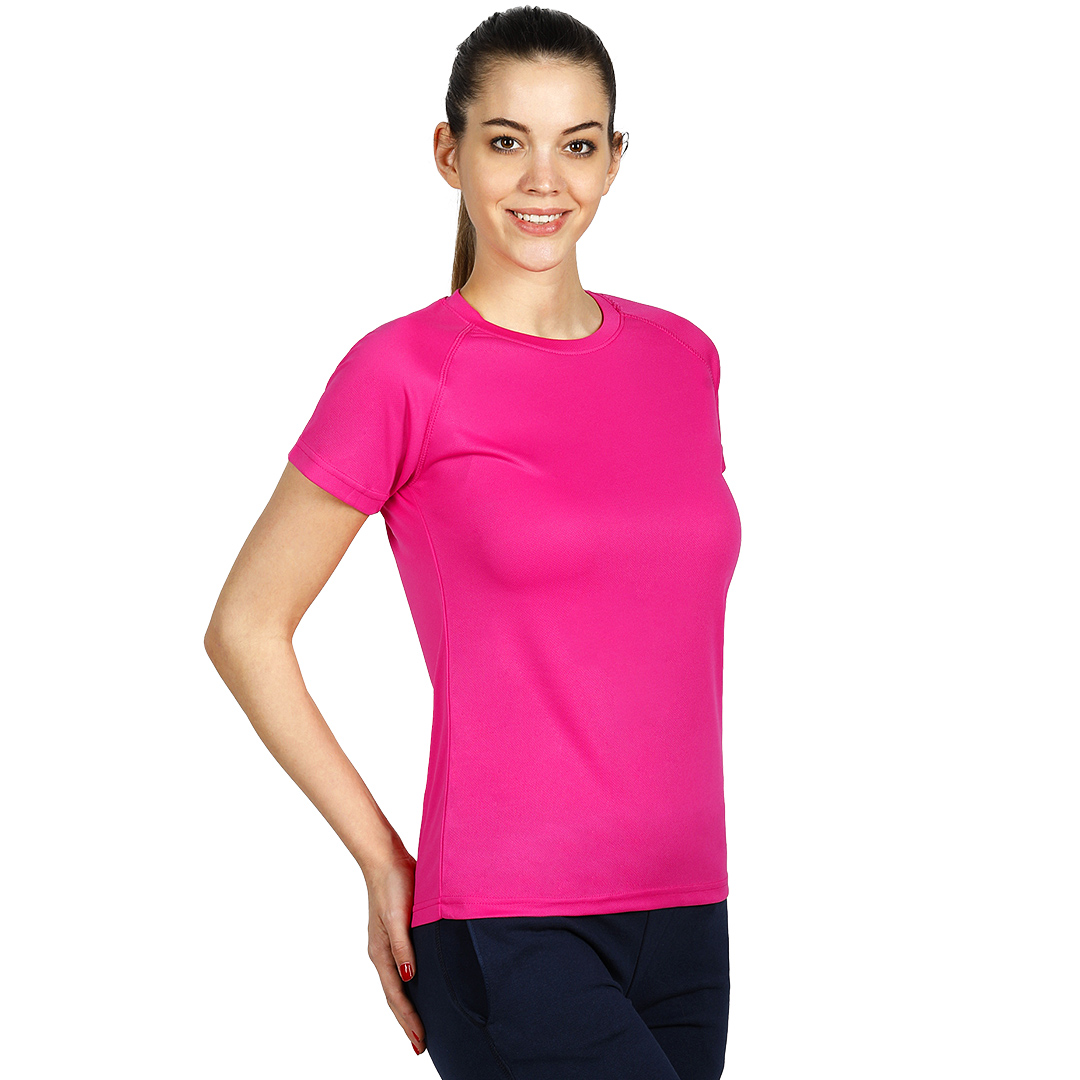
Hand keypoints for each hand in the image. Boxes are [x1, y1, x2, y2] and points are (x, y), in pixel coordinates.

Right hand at [365, 842, 426, 1055]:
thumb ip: (403, 946)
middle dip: (406, 1022)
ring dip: (407, 1007)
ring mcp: (388, 944)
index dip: (408, 1020)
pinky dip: (409, 986)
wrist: (387, 858)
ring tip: (418, 1026)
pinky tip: (419, 987)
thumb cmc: (393, 884)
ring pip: (398, 985)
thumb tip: (409, 978)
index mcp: (381, 952)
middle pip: (395, 996)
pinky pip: (402, 968)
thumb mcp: (398, 915)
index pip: (397, 995)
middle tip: (420, 1046)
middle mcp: (383, 953)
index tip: (419, 1042)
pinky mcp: (397, 934)